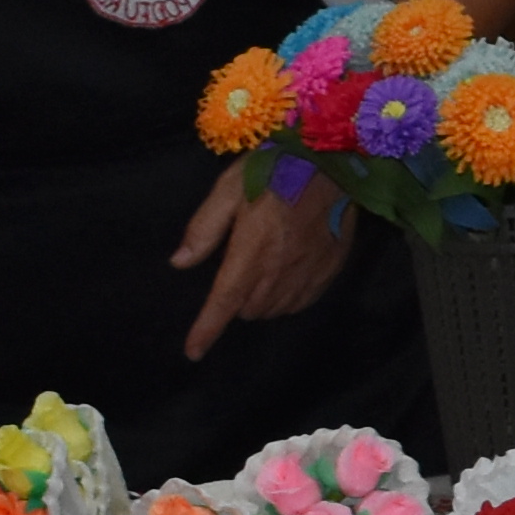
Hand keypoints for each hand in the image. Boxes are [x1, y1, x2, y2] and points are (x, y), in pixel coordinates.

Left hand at [174, 161, 349, 361]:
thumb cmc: (275, 169)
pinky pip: (300, 303)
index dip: (206, 330)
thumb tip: (180, 261)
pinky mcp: (328, 272)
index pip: (223, 302)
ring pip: (274, 310)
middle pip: (248, 310)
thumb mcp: (229, 188)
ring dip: (261, 300)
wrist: (334, 162)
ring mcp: (307, 275)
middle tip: (238, 267)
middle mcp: (279, 272)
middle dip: (236, 301)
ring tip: (262, 269)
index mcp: (251, 252)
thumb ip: (203, 228)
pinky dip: (286, 298)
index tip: (193, 352)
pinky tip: (286, 275)